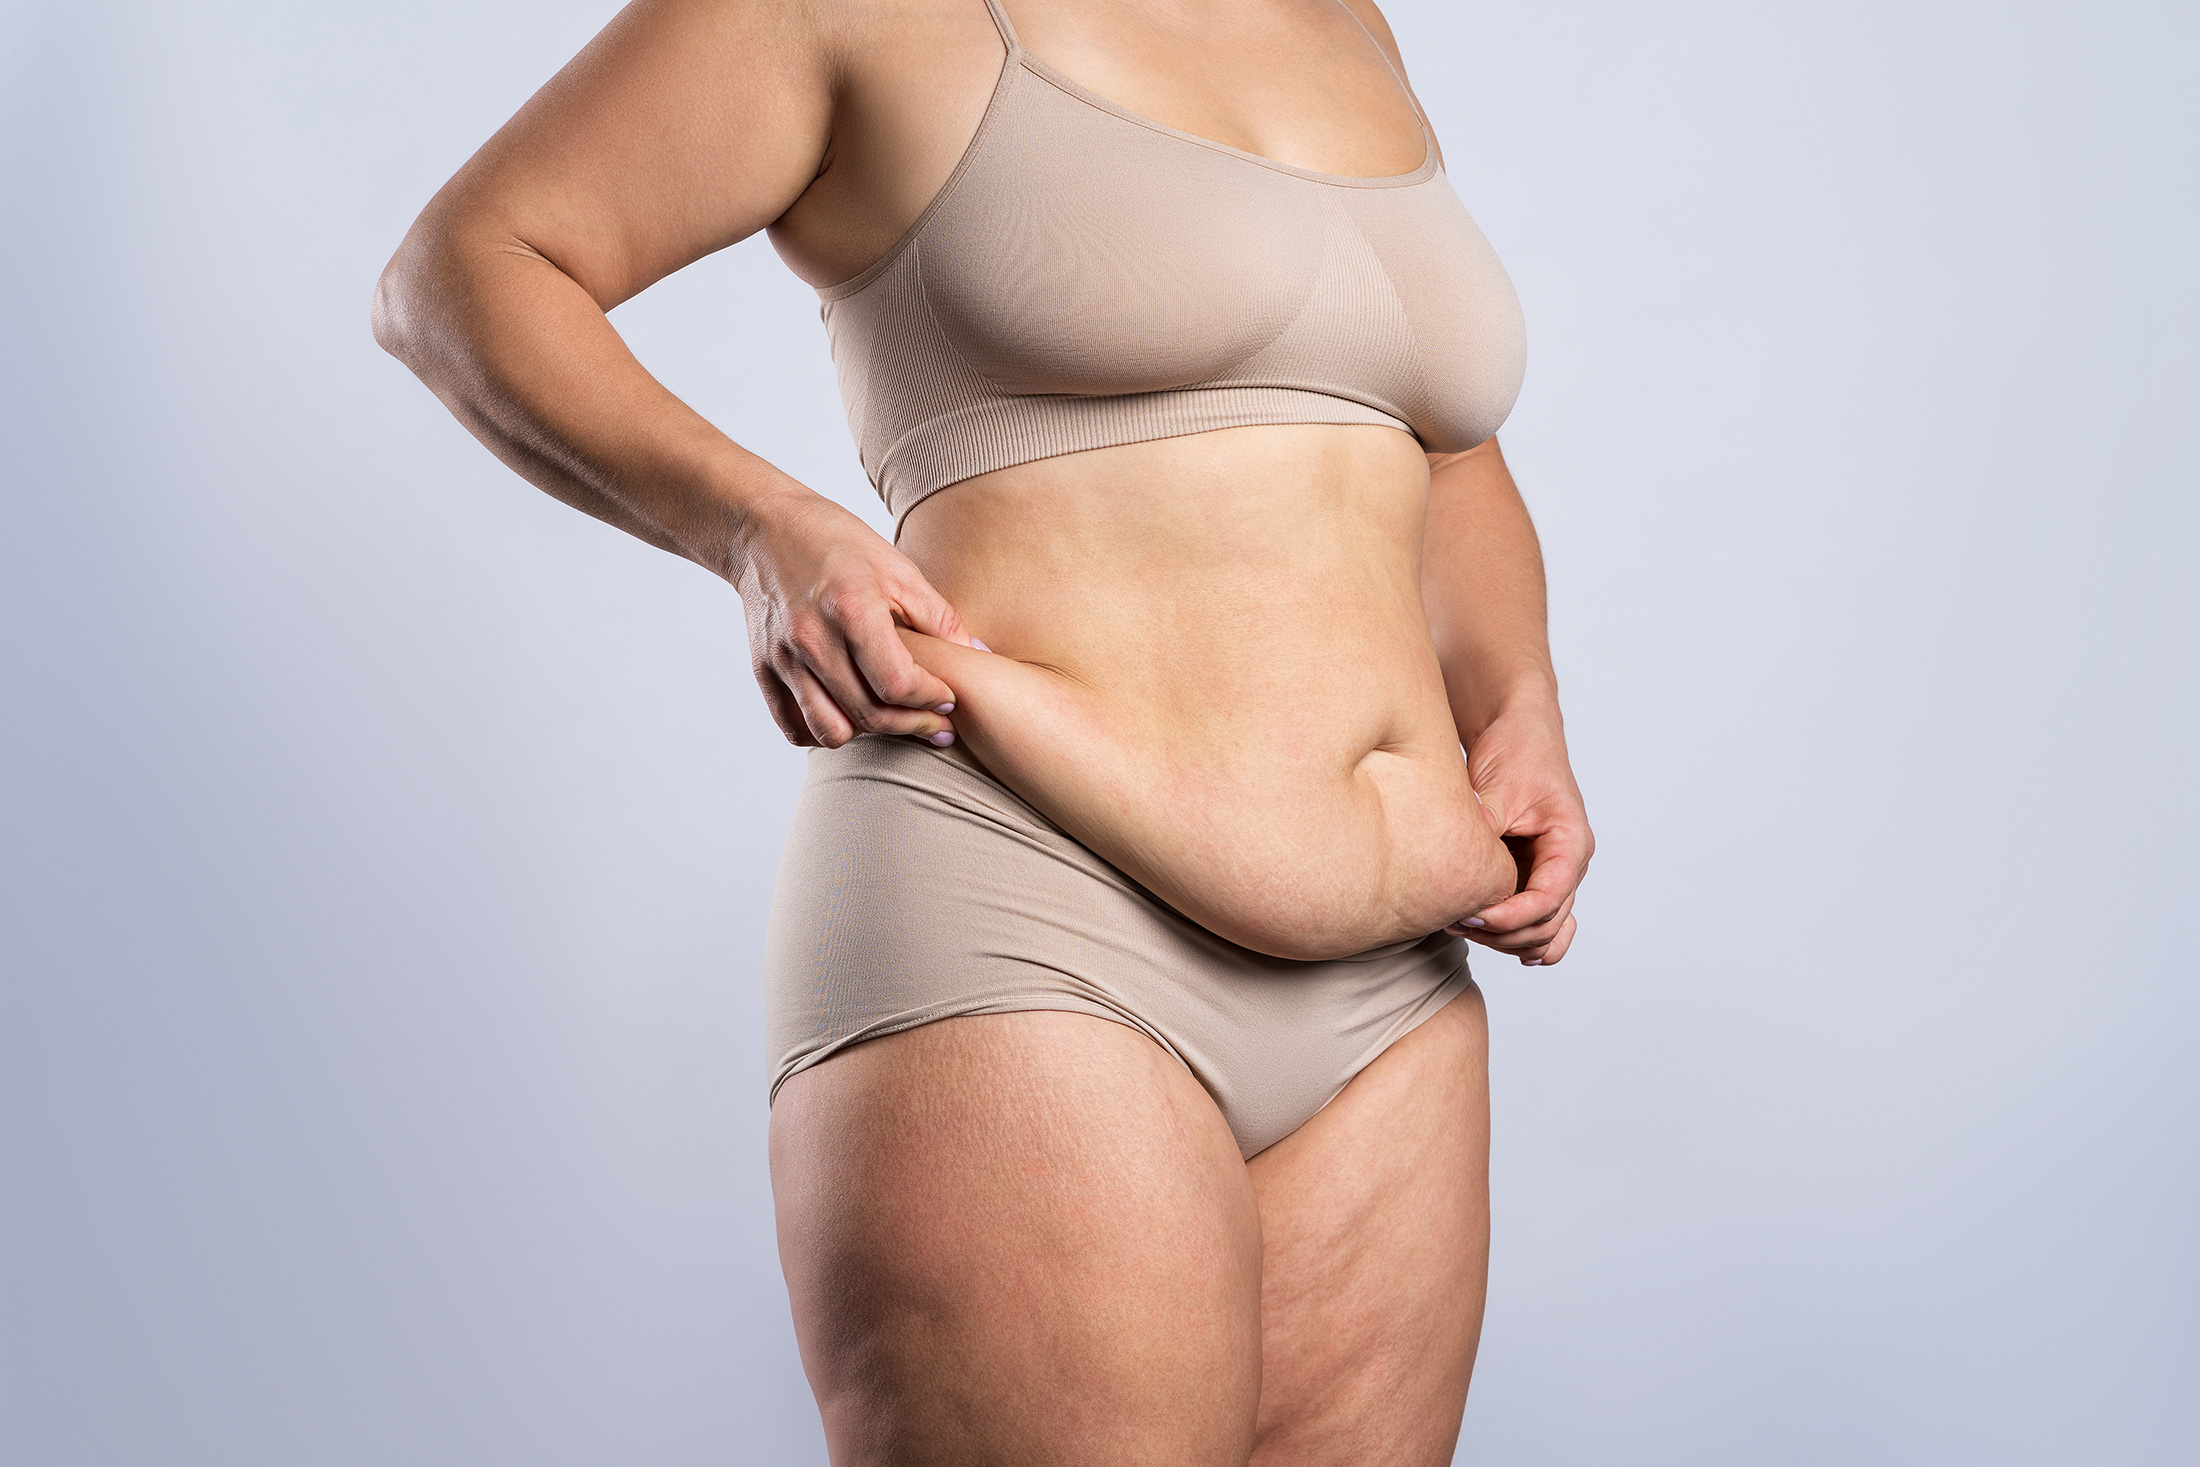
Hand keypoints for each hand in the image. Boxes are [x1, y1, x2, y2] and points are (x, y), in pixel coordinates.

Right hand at [733, 488, 972, 746]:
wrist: (764, 530)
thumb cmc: (838, 544)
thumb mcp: (898, 569)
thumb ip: (939, 618)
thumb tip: (980, 655)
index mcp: (851, 609)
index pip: (897, 683)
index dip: (932, 699)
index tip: (949, 698)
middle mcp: (813, 639)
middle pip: (869, 714)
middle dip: (913, 725)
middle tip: (937, 724)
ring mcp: (784, 659)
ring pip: (831, 731)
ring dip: (868, 735)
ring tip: (892, 718)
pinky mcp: (764, 669)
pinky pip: (794, 727)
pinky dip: (824, 732)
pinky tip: (849, 716)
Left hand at [1444, 699, 1592, 964]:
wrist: (1517, 728)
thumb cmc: (1517, 750)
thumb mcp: (1499, 787)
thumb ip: (1486, 829)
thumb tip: (1460, 864)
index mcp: (1570, 842)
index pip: (1548, 900)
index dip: (1510, 917)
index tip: (1471, 915)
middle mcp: (1568, 862)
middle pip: (1546, 924)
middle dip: (1503, 932)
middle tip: (1456, 921)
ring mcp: (1552, 870)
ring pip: (1542, 928)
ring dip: (1506, 937)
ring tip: (1462, 926)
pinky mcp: (1533, 871)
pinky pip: (1542, 918)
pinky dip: (1525, 936)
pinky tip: (1501, 945)